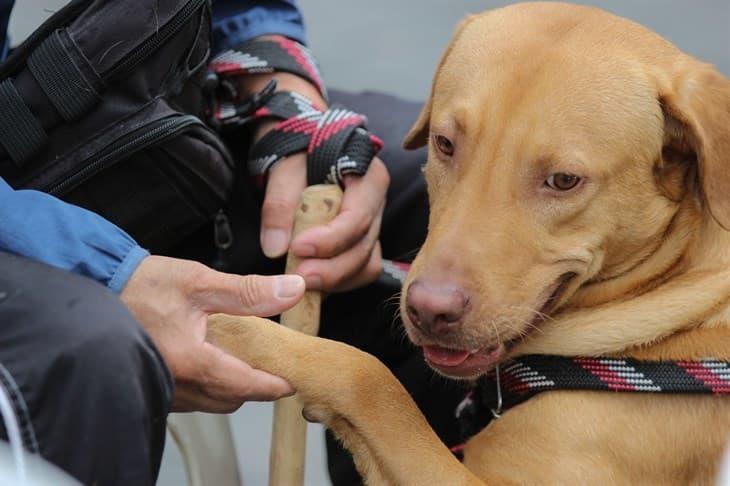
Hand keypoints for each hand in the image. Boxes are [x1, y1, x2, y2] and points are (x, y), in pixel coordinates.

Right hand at [120, 255, 304, 412]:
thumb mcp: (201, 282)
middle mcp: (176, 384)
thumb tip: (291, 290)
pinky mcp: (153, 385)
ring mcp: (163, 389)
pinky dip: (210, 387)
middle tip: (274, 368)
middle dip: (255, 387)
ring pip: (211, 402)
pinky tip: (216, 363)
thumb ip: (249, 292)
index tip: (292, 380)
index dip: (273, 385)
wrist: (100, 287)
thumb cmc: (145, 285)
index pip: (245, 385)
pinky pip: (192, 398)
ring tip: (249, 364)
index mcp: (191, 361)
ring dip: (232, 388)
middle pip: (230, 399)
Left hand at [238, 72, 390, 291]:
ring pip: (366, 265)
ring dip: (336, 280)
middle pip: (364, 248)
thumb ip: (280, 203)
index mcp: (369, 178)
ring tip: (302, 283)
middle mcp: (377, 205)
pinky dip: (338, 282)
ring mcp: (372, 226)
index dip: (330, 240)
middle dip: (332, 269)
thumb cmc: (299, 150)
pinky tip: (312, 283)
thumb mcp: (286, 166)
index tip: (297, 248)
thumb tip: (275, 249)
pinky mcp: (362, 242)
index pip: (357, 219)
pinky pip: (360, 271)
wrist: (303, 147)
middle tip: (299, 278)